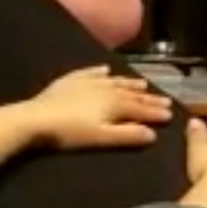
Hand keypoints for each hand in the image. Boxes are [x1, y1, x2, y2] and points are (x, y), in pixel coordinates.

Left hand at [26, 66, 173, 150]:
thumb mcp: (102, 137)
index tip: (171, 113)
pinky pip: (90, 72)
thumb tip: (152, 133)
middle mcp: (105, 88)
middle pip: (131, 93)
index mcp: (114, 103)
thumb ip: (128, 135)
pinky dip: (100, 72)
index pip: (141, 108)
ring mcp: (87, 82)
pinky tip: (106, 70)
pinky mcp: (70, 80)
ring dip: (129, 83)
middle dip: (148, 97)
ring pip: (114, 81)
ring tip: (142, 83)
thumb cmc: (70, 133)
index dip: (156, 111)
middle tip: (165, 99)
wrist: (36, 119)